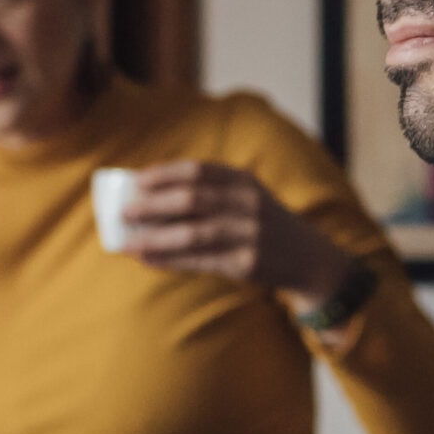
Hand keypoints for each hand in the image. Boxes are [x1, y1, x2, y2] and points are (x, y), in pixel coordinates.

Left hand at [119, 161, 353, 307]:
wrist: (307, 258)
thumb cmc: (262, 225)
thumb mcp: (245, 199)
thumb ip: (208, 195)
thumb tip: (149, 200)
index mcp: (243, 181)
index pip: (197, 171)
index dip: (163, 175)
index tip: (136, 181)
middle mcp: (247, 203)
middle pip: (191, 199)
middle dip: (153, 205)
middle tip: (125, 211)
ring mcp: (249, 234)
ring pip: (192, 234)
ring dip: (156, 238)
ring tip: (130, 242)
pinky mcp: (247, 263)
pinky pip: (200, 261)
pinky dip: (170, 260)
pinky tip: (149, 259)